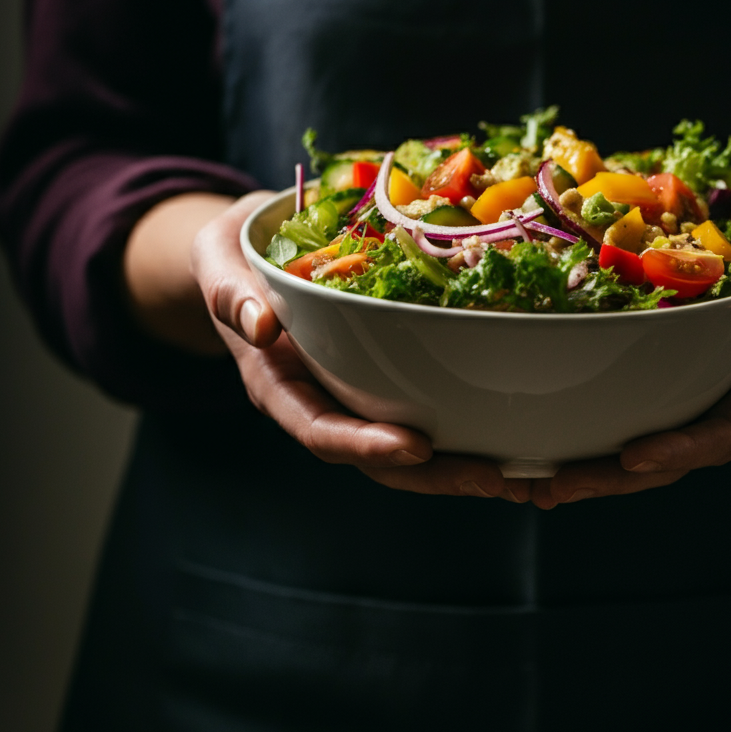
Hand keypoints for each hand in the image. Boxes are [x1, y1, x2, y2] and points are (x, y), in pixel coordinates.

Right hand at [189, 193, 531, 501]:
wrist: (246, 253)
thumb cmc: (233, 256)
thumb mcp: (217, 261)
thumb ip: (229, 294)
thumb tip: (259, 326)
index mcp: (277, 384)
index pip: (319, 428)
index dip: (364, 444)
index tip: (414, 448)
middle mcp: (317, 400)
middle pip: (373, 455)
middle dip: (431, 474)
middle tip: (491, 478)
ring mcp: (349, 393)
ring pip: (402, 447)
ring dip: (455, 465)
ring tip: (513, 473)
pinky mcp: (376, 378)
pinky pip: (417, 410)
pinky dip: (460, 427)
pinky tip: (507, 431)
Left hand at [529, 202, 730, 509]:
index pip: (728, 432)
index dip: (683, 449)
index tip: (632, 457)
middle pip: (676, 458)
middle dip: (616, 478)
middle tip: (555, 488)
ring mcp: (703, 397)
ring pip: (647, 448)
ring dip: (593, 470)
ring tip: (535, 484)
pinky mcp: (675, 380)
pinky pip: (633, 413)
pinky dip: (591, 432)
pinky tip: (543, 443)